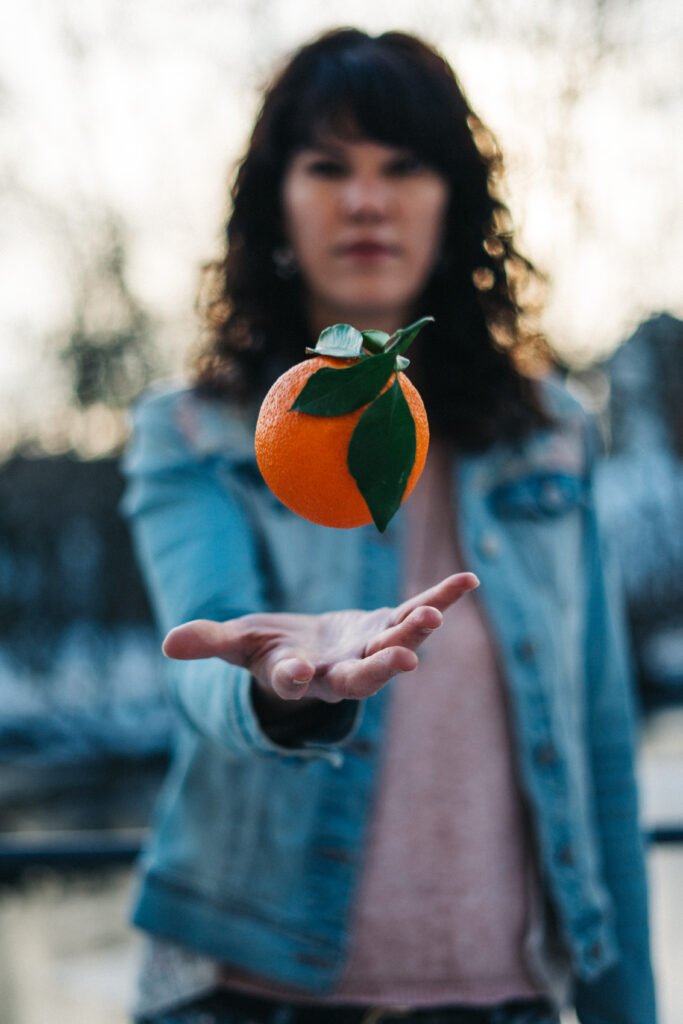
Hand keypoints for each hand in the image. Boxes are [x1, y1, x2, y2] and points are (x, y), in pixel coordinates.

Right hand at [162, 573, 478, 705]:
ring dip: (415, 632)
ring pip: (395, 647)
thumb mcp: (235, 645)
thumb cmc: (268, 651)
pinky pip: (417, 611)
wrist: (306, 656)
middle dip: (382, 669)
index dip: (292, 677)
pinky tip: (469, 579)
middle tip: (405, 662)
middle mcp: (339, 673)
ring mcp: (368, 652)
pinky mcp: (387, 629)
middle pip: (362, 677)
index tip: (295, 672)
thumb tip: (167, 643)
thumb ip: (208, 643)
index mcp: (297, 678)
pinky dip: (442, 598)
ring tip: (433, 615)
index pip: (292, 681)